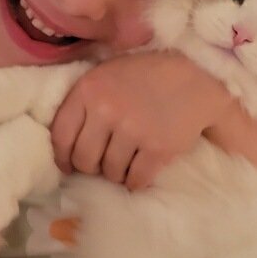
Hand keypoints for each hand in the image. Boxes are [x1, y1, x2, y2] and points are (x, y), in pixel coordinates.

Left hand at [50, 52, 228, 189]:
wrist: (196, 80)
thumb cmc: (146, 76)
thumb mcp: (107, 75)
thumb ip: (84, 102)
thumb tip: (61, 147)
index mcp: (89, 89)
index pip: (61, 135)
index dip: (64, 157)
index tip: (70, 165)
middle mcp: (106, 109)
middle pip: (84, 159)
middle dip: (92, 168)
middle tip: (102, 164)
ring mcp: (132, 129)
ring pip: (110, 172)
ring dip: (116, 175)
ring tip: (124, 166)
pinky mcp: (157, 148)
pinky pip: (135, 179)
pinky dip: (135, 183)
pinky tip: (139, 176)